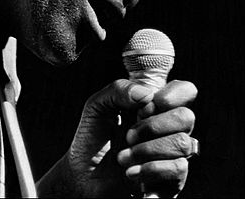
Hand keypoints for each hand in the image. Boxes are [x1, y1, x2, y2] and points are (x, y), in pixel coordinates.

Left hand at [36, 79, 196, 197]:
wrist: (84, 178)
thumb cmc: (92, 139)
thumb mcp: (96, 107)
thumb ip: (118, 90)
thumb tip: (147, 95)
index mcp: (154, 106)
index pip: (185, 90)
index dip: (170, 96)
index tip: (144, 108)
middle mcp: (168, 128)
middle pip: (186, 117)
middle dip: (153, 126)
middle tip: (128, 135)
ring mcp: (172, 154)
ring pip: (184, 143)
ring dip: (147, 150)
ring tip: (123, 158)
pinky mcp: (172, 181)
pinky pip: (179, 170)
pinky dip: (151, 170)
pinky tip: (131, 173)